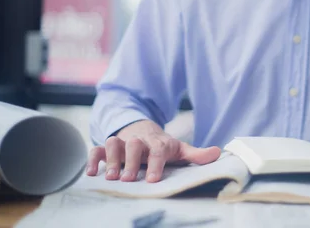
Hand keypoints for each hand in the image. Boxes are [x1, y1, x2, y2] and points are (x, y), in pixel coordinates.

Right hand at [85, 120, 220, 182]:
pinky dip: (92, 158)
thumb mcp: (179, 149)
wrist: (142, 129)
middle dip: (131, 160)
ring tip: (112, 177)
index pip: (159, 149)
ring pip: (114, 144)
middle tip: (128, 179)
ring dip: (111, 159)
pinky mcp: (107, 146)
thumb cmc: (162, 146)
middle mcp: (139, 141)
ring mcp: (122, 142)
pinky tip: (91, 173)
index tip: (152, 179)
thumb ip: (196, 154)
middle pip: (134, 144)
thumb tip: (218, 153)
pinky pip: (97, 148)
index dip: (155, 163)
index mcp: (158, 143)